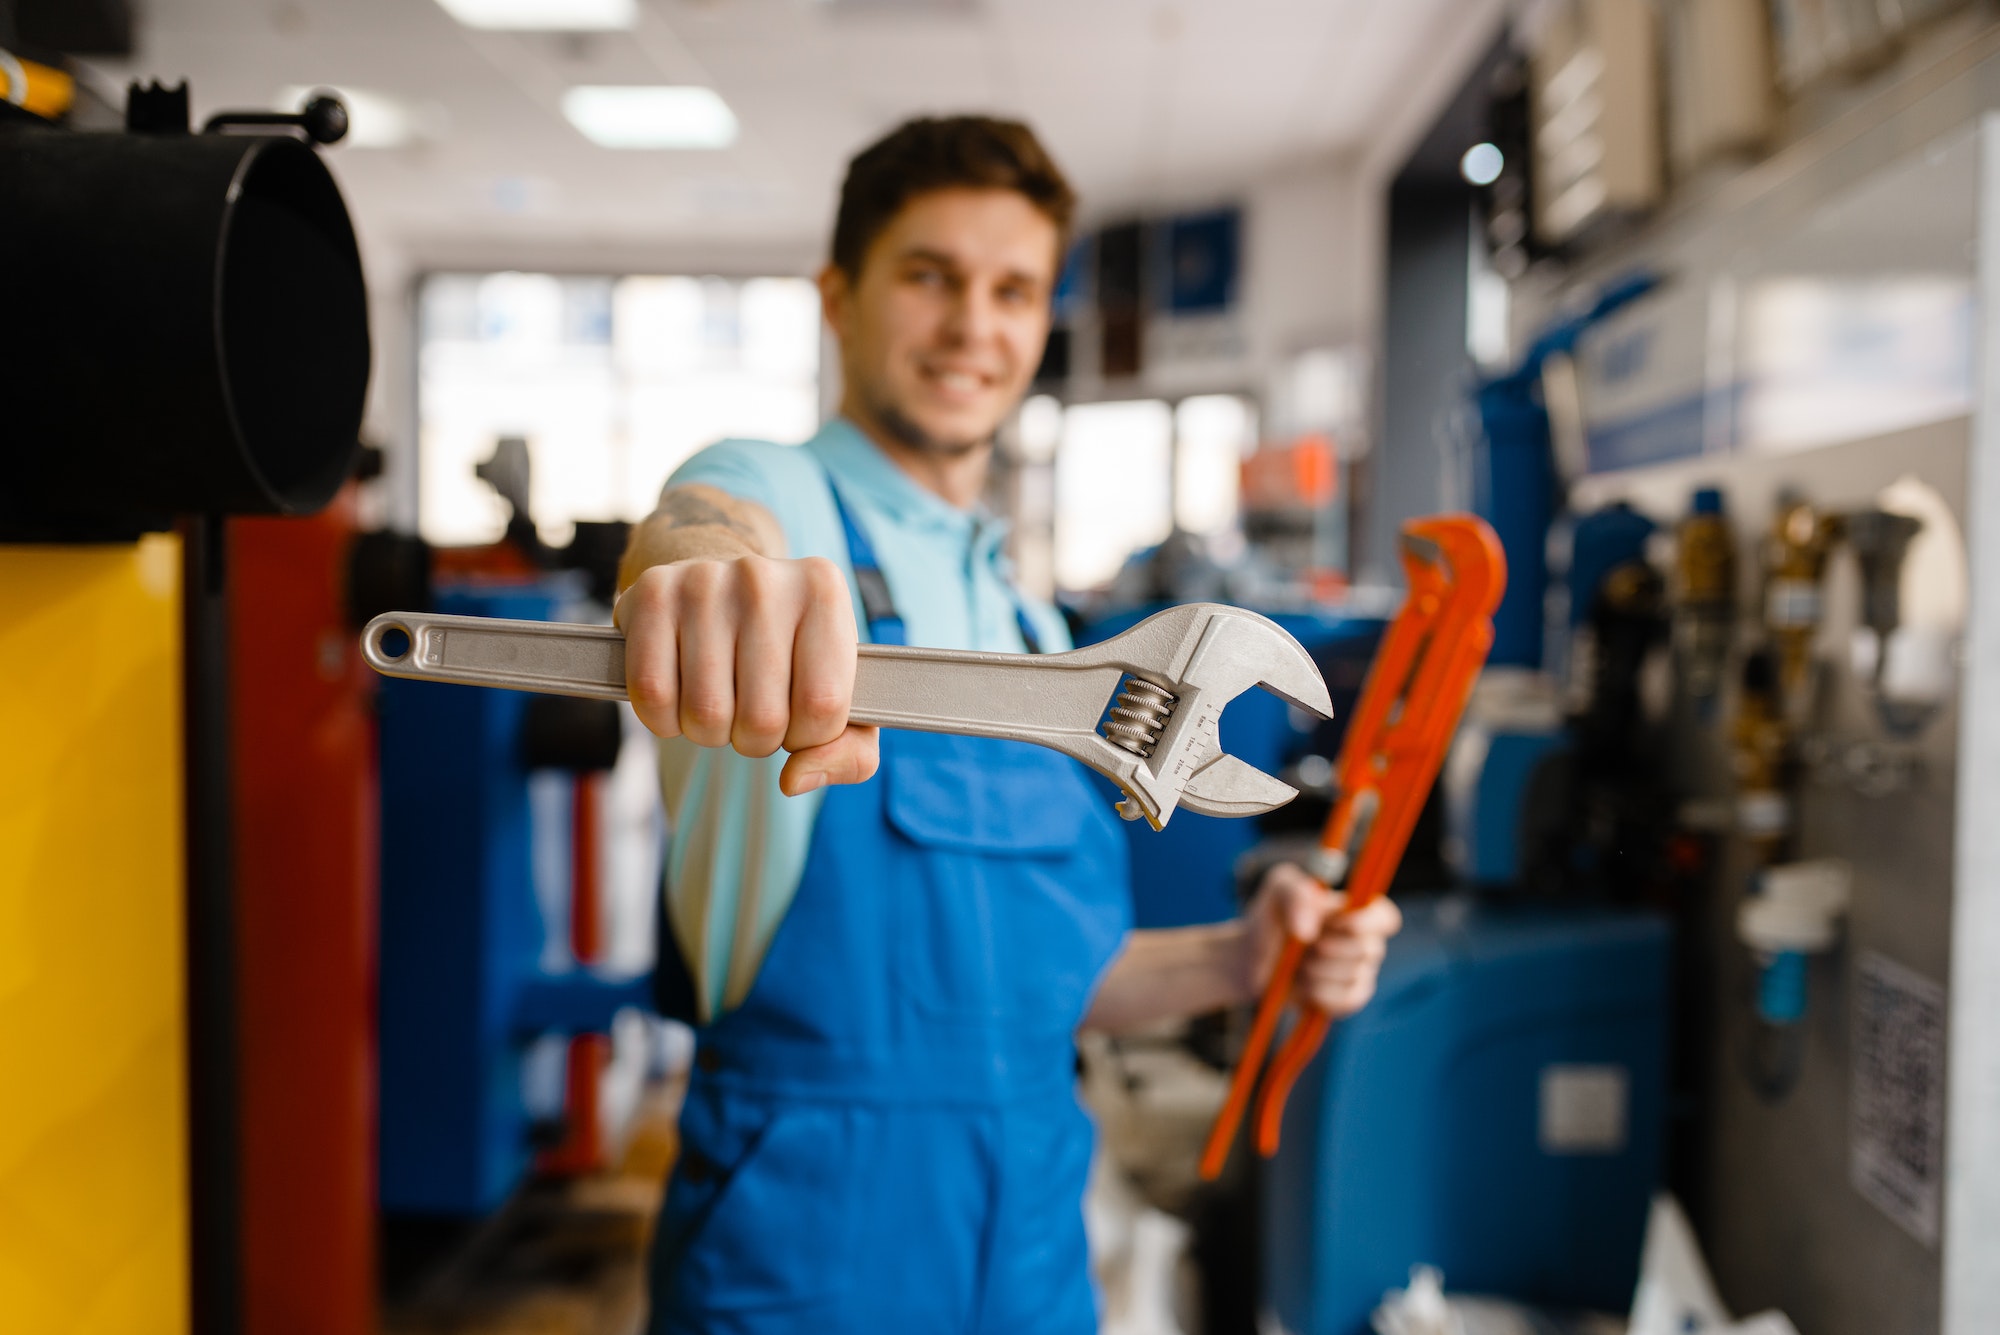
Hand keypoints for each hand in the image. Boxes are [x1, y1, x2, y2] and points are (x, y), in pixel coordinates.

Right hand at [615, 555, 878, 795]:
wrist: (722, 582)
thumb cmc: (790, 650)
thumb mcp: (841, 692)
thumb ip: (850, 752)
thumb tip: (795, 779)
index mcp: (823, 593)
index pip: (822, 706)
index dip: (807, 737)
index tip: (798, 718)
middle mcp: (763, 579)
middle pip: (761, 718)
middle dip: (756, 739)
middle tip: (752, 711)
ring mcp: (703, 583)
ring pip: (705, 714)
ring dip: (710, 733)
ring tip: (720, 702)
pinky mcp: (651, 594)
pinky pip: (653, 696)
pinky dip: (664, 720)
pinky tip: (681, 697)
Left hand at [1241, 862, 1402, 1017]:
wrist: (1251, 960)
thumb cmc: (1270, 919)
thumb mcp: (1277, 890)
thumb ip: (1295, 894)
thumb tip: (1308, 932)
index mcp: (1356, 911)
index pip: (1386, 918)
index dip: (1366, 923)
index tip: (1335, 923)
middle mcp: (1365, 941)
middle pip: (1368, 949)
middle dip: (1326, 949)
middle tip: (1302, 945)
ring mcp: (1360, 973)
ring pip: (1354, 976)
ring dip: (1316, 971)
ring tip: (1298, 965)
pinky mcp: (1349, 1000)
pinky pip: (1347, 1001)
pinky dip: (1320, 994)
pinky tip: (1304, 986)